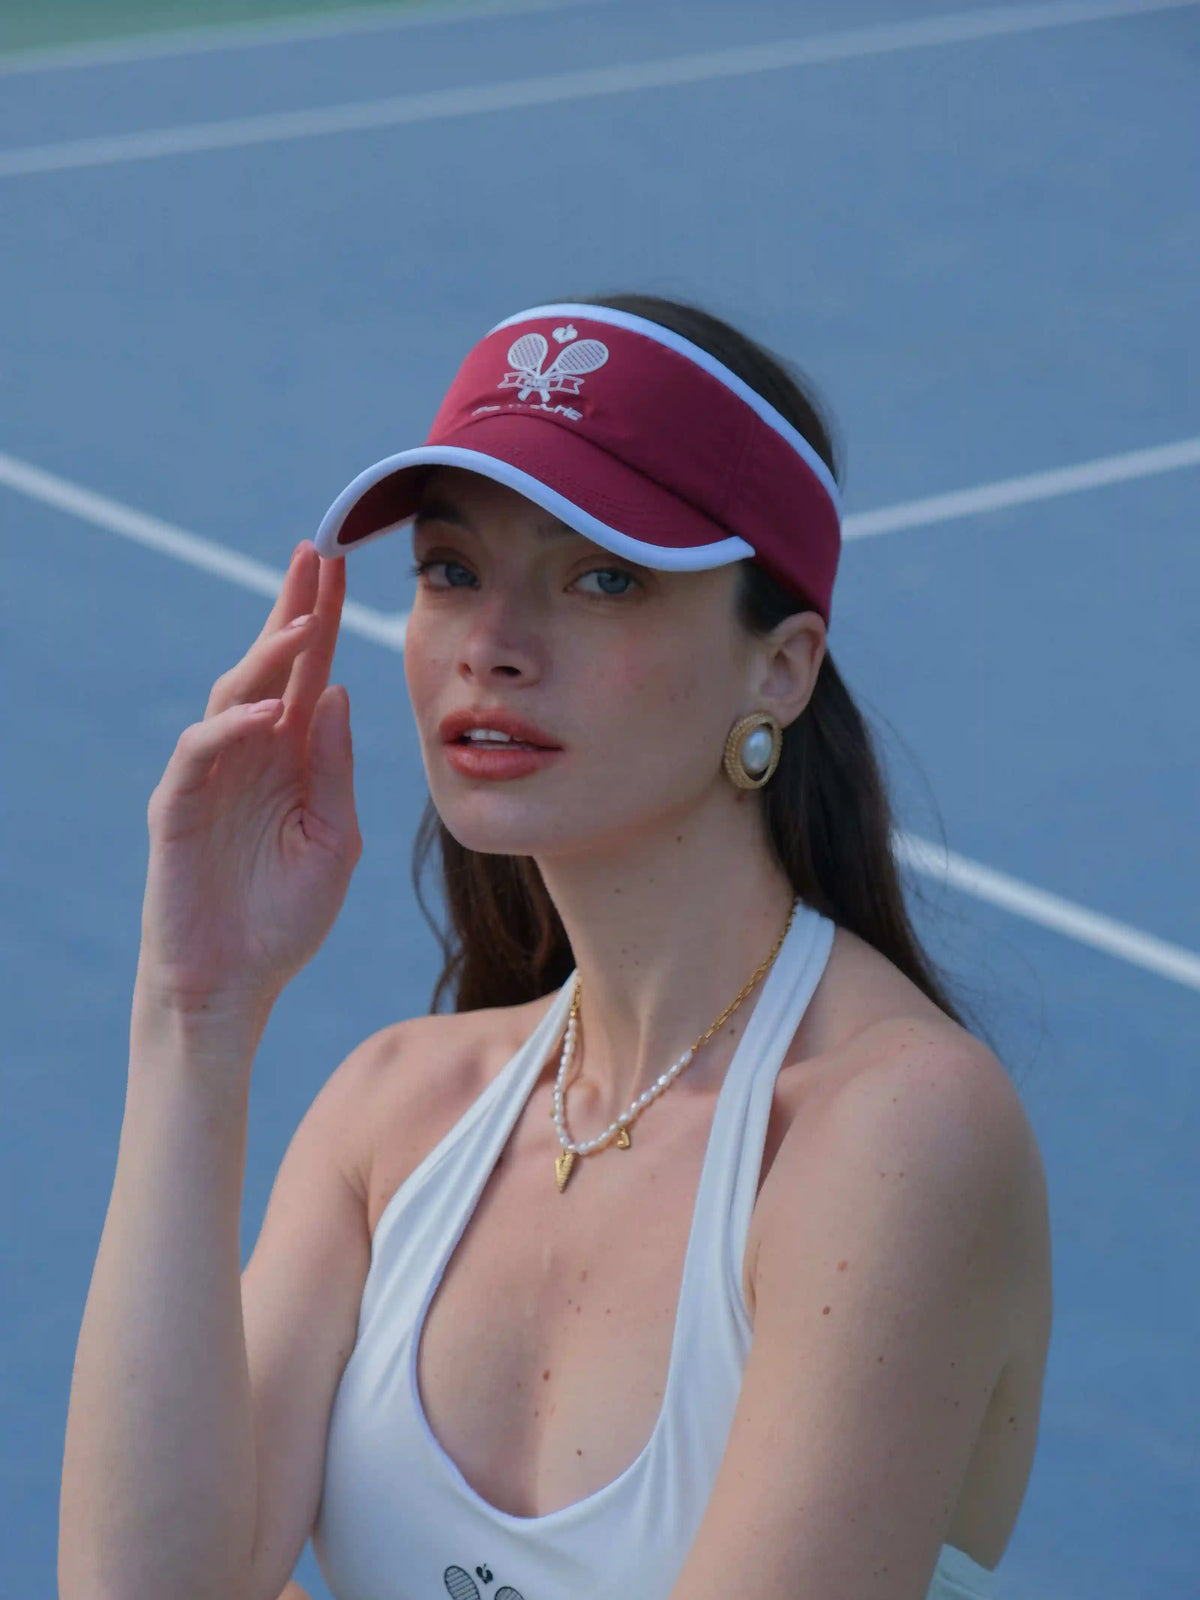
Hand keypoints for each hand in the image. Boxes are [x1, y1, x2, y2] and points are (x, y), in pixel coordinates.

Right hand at [137, 542, 361, 1017]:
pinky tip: (263, 712)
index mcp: (289, 757)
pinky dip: (228, 728)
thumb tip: (336, 690)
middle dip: (291, 610)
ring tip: (303, 622)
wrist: (234, 985)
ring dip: (265, 657)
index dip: (322, 621)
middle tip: (314, 556)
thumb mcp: (333, 837)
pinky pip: (199, 754)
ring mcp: (211, 776)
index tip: (342, 567)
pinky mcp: (179, 807)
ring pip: (230, 696)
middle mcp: (250, 753)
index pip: (308, 674)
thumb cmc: (285, 917)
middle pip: (267, 666)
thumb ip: (335, 767)